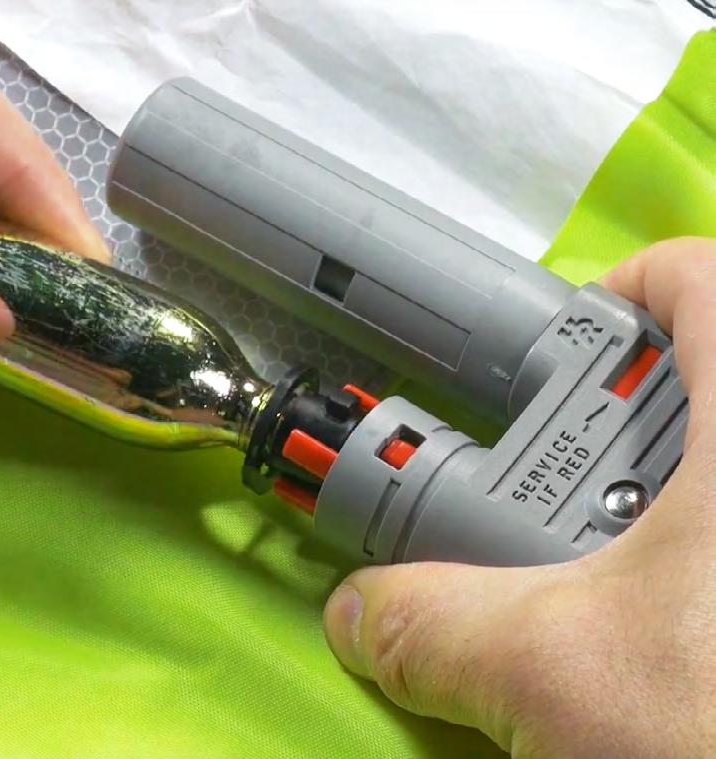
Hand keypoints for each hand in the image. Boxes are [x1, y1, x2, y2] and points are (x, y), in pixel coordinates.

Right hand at [324, 239, 715, 757]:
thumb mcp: (562, 672)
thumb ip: (435, 626)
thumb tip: (360, 615)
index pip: (697, 276)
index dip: (622, 293)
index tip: (568, 358)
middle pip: (704, 386)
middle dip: (628, 435)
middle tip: (575, 502)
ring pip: (705, 478)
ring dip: (657, 514)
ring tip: (612, 589)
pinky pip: (715, 554)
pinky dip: (689, 574)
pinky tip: (667, 641)